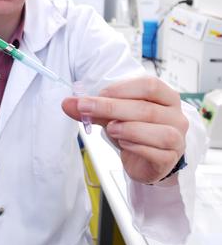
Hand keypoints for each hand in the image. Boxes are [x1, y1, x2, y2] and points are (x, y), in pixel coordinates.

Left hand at [62, 77, 188, 183]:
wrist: (144, 159)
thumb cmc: (133, 129)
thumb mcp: (111, 114)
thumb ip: (91, 108)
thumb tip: (67, 103)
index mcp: (165, 97)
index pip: (149, 85)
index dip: (121, 88)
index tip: (98, 94)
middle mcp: (176, 116)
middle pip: (146, 109)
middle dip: (111, 107)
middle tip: (85, 107)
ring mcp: (177, 138)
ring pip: (158, 132)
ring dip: (128, 129)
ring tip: (110, 128)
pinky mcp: (170, 159)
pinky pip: (156, 152)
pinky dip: (136, 146)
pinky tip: (123, 144)